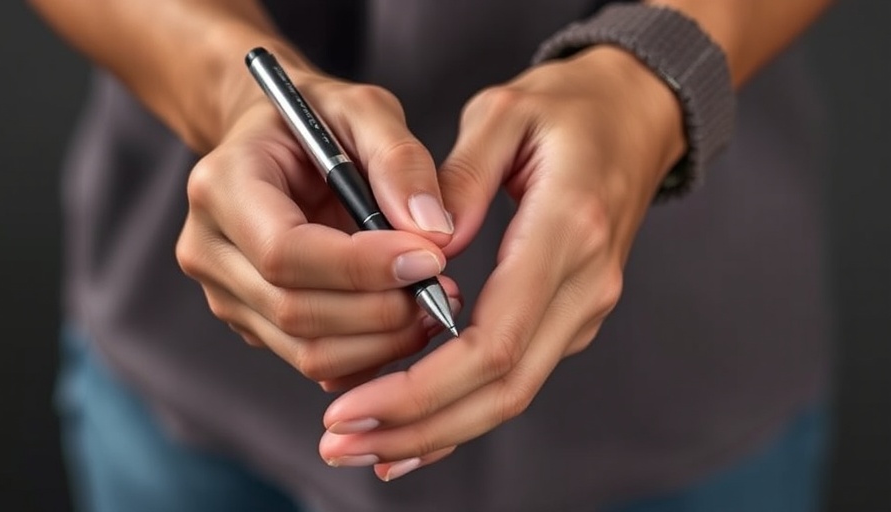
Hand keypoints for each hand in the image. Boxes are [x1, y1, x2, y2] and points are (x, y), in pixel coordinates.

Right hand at [176, 63, 458, 391]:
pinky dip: (370, 355)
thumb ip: (399, 160)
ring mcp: (226, 295)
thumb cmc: (320, 120)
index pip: (285, 252)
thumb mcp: (364, 109)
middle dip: (382, 310)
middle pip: (296, 310)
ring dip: (383, 340)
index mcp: (222, 186)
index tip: (431, 259)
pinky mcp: (254, 323)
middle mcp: (209, 249)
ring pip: (307, 351)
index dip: (362, 267)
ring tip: (435, 305)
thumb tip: (433, 230)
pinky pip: (315, 361)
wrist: (277, 142)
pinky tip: (407, 324)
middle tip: (445, 290)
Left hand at [318, 47, 684, 478]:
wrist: (636, 118)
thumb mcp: (503, 114)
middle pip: (503, 390)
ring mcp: (584, 307)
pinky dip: (462, 414)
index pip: (496, 341)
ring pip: (510, 397)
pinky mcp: (571, 316)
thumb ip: (459, 180)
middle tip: (340, 444)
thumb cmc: (568, 110)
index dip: (422, 387)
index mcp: (568, 231)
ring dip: (433, 431)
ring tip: (360, 446)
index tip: (356, 407)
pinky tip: (412, 438)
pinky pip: (516, 379)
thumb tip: (422, 249)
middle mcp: (585, 284)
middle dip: (417, 427)